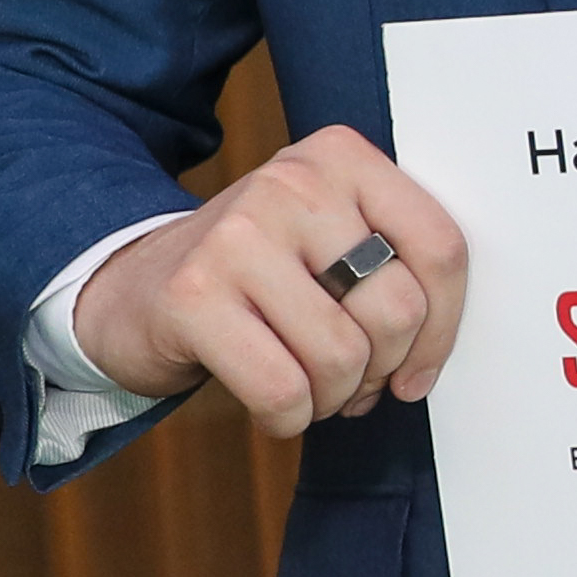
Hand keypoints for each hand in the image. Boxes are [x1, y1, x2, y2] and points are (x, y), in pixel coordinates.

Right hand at [77, 125, 467, 434]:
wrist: (133, 285)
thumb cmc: (257, 275)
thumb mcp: (331, 239)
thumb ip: (395, 265)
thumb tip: (432, 358)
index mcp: (341, 158)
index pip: (440, 247)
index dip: (444, 328)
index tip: (419, 368)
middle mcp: (291, 183)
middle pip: (396, 309)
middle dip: (383, 369)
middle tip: (352, 380)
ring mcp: (237, 235)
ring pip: (342, 356)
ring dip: (332, 398)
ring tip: (307, 387)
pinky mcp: (192, 296)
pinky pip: (283, 390)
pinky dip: (287, 418)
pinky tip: (272, 404)